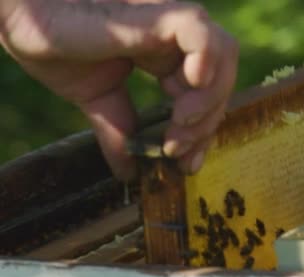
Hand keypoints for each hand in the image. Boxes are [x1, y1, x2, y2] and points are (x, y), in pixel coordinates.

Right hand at [0, 0, 238, 179]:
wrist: (19, 16)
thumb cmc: (56, 46)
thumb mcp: (97, 99)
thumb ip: (119, 131)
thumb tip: (128, 173)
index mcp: (165, 54)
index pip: (207, 92)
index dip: (204, 129)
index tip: (186, 163)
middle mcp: (174, 38)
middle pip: (223, 78)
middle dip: (207, 121)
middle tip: (177, 149)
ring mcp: (168, 21)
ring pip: (223, 55)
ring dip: (210, 97)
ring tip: (180, 123)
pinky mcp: (155, 12)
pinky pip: (199, 31)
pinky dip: (206, 59)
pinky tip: (190, 85)